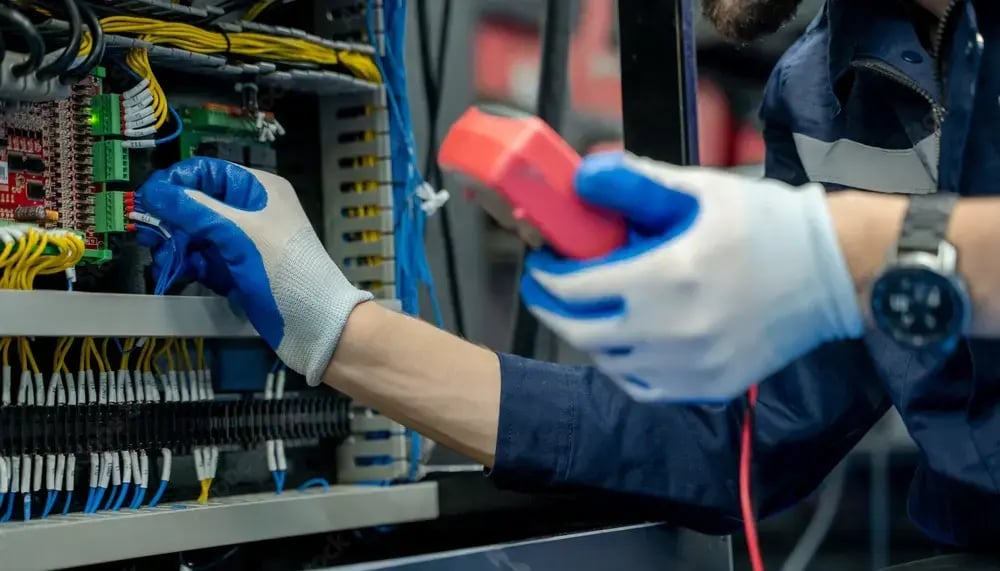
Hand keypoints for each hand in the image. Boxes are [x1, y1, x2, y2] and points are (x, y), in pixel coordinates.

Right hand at [136, 158, 372, 384]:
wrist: (314, 324)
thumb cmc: (285, 270)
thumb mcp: (237, 233)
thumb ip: (193, 209)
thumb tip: (154, 191)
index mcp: (260, 190)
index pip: (209, 172)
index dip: (177, 183)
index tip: (148, 200)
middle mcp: (253, 211)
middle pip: (199, 204)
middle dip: (173, 220)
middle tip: (151, 236)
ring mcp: (245, 242)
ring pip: (199, 233)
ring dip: (178, 245)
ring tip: (167, 260)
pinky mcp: (239, 269)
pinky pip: (206, 259)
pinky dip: (192, 264)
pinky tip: (181, 272)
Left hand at [521, 152, 862, 400]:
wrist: (832, 272)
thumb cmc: (767, 225)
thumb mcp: (700, 189)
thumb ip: (636, 182)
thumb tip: (583, 176)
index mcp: (669, 275)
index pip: (575, 288)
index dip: (546, 277)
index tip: (541, 264)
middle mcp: (676, 329)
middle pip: (582, 331)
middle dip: (553, 308)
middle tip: (548, 289)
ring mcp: (693, 366)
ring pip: (609, 361)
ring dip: (588, 335)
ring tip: (589, 309)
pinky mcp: (711, 387)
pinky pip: (643, 386)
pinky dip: (623, 365)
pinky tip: (626, 339)